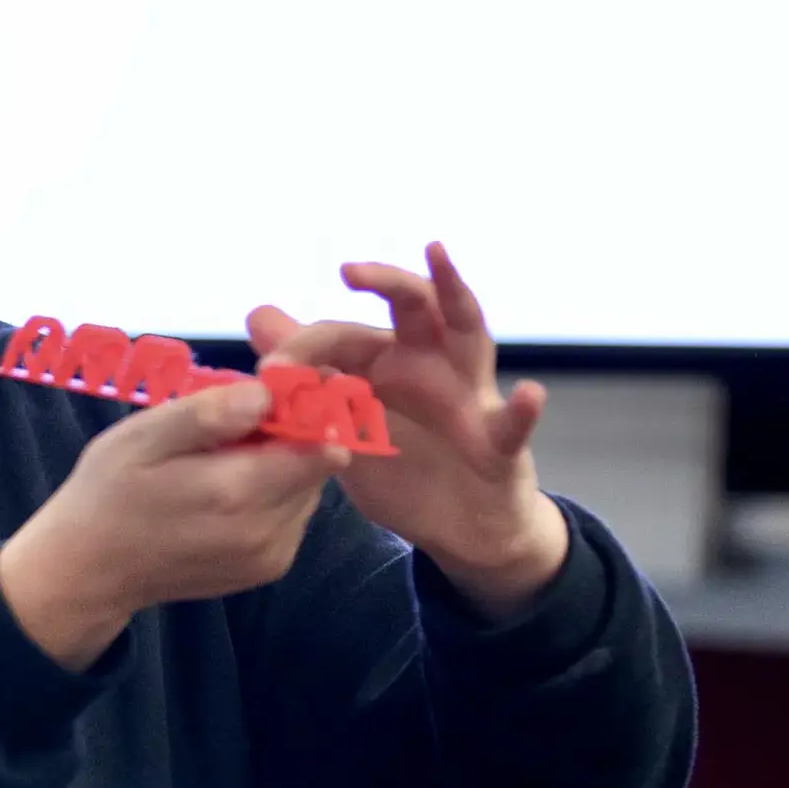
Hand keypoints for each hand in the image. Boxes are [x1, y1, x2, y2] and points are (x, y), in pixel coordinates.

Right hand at [0, 379, 348, 669]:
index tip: (265, 399)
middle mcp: (267, 529)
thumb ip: (206, 415)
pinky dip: (272, 496)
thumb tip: (266, 394)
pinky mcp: (269, 569)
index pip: (319, 442)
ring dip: (281, 467)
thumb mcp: (140, 439)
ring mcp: (271, 555)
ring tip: (225, 462)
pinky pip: (293, 515)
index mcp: (237, 491)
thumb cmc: (106, 495)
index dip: (303, 411)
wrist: (88, 572)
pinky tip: (228, 493)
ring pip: (309, 489)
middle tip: (234, 429)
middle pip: (318, 465)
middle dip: (289, 437)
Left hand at [247, 242, 568, 614]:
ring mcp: (470, 398)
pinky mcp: (501, 445)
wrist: (457, 527)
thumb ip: (309, 372)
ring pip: (470, 336)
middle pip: (415, 307)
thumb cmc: (404, 464)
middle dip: (387, 282)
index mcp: (390, 362)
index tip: (268, 366)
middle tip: (348, 270)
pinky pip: (513, 426)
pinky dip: (523, 411)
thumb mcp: (345, 421)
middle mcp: (432, 366)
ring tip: (440, 260)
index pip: (346, 334)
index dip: (306, 345)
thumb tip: (258, 316)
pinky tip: (529, 395)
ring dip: (457, 296)